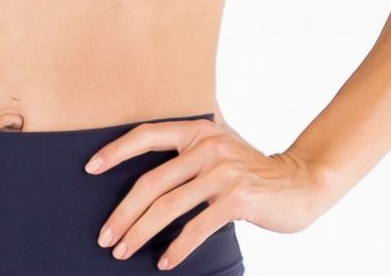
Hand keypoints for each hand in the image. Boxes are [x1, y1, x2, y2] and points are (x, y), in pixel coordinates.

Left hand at [85, 114, 334, 269]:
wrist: (301, 182)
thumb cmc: (252, 166)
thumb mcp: (223, 140)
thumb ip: (194, 135)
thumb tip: (157, 128)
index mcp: (198, 129)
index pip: (147, 135)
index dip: (116, 150)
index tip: (89, 168)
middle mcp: (208, 146)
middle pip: (151, 182)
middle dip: (122, 213)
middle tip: (104, 235)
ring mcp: (223, 173)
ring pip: (168, 207)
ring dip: (140, 233)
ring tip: (122, 250)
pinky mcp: (238, 199)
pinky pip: (197, 227)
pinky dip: (177, 248)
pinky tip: (164, 262)